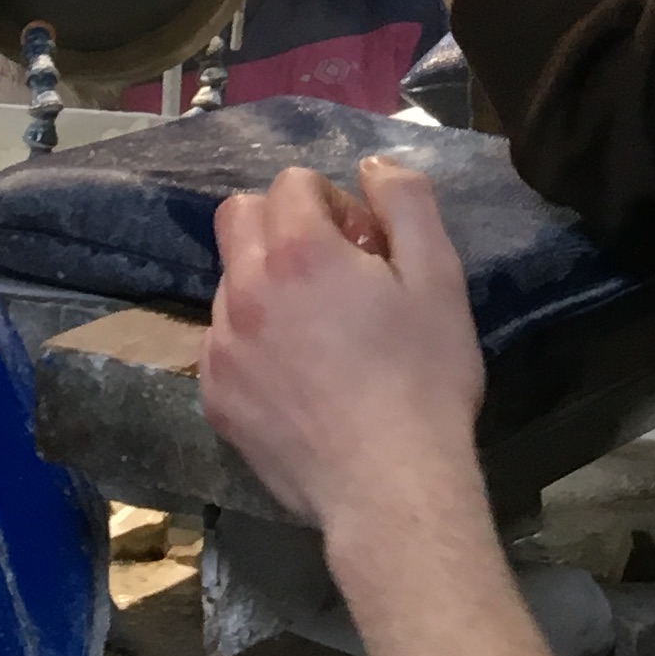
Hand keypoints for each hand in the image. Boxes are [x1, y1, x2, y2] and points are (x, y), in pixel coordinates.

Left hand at [203, 157, 485, 534]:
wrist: (390, 489)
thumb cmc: (423, 380)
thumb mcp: (439, 278)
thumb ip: (406, 203)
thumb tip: (372, 166)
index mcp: (298, 251)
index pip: (290, 183)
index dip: (332, 203)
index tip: (363, 245)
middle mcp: (245, 289)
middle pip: (239, 218)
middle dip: (282, 226)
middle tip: (332, 273)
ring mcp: (220, 347)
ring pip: (230, 283)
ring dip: (266, 287)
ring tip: (319, 336)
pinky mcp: (215, 397)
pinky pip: (223, 344)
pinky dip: (253, 344)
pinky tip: (299, 380)